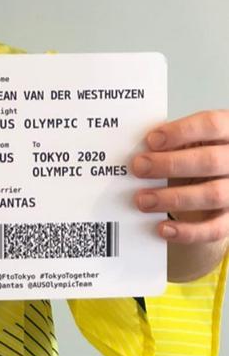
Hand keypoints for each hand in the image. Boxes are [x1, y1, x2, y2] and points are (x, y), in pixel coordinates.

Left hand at [133, 110, 228, 281]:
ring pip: (212, 195)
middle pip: (209, 161)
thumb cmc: (197, 152)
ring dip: (173, 198)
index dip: (181, 132)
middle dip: (170, 165)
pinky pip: (215, 228)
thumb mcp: (190, 139)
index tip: (151, 140)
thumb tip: (138, 148)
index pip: (211, 124)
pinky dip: (188, 231)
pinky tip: (162, 228)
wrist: (216, 178)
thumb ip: (171, 139)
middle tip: (138, 168)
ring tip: (142, 200)